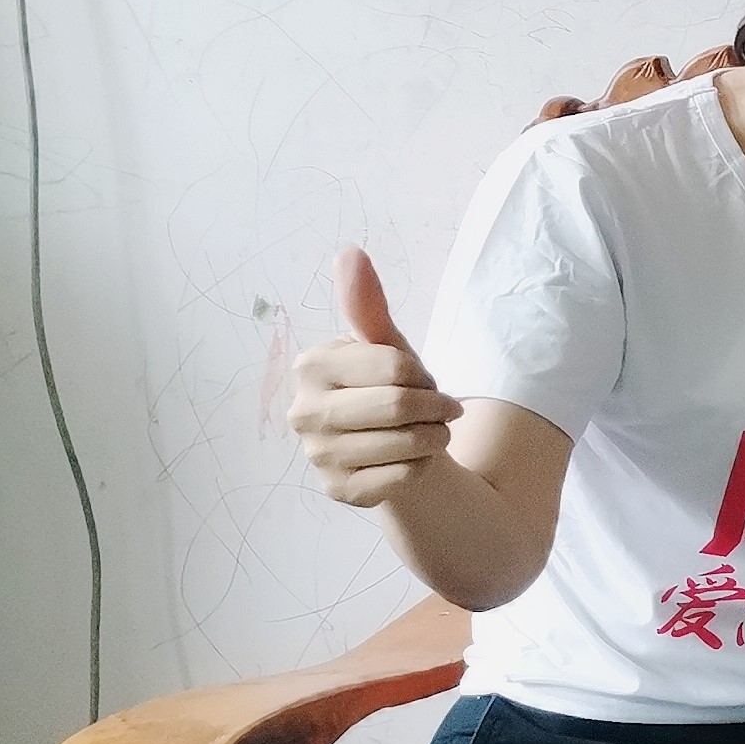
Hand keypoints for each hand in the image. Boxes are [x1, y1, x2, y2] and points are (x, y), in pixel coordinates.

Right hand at [287, 247, 463, 506]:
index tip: (422, 379)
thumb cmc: (388, 389)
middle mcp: (303, 412)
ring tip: (432, 432)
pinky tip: (414, 460)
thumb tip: (350, 252)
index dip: (423, 374)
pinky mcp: (339, 491)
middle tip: (441, 408)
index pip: (395, 366)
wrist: (394, 450)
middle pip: (400, 406)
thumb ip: (367, 305)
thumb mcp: (386, 346)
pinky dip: (424, 467)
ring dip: (436, 437)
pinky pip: (404, 477)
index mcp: (312, 366)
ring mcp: (317, 456)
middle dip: (436, 406)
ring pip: (406, 444)